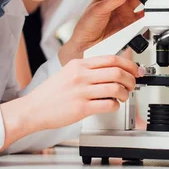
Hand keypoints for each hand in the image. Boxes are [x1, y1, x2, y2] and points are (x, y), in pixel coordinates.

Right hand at [0, 56, 139, 150]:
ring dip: (125, 93)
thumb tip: (111, 70)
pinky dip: (115, 105)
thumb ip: (87, 70)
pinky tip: (113, 105)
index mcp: (79, 64)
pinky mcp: (81, 108)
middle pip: (117, 72)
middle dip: (131, 79)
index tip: (135, 70)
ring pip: (115, 88)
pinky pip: (108, 104)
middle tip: (132, 84)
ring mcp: (81, 91)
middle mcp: (81, 75)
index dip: (128, 64)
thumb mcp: (68, 72)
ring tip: (123, 96)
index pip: (111, 59)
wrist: (33, 109)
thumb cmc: (51, 93)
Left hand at [59, 0, 151, 64]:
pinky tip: (148, 9)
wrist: (87, 44)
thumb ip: (112, 0)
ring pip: (138, 0)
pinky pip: (141, 16)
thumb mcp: (98, 9)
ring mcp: (124, 12)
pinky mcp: (129, 23)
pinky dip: (146, 12)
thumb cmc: (86, 25)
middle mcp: (117, 1)